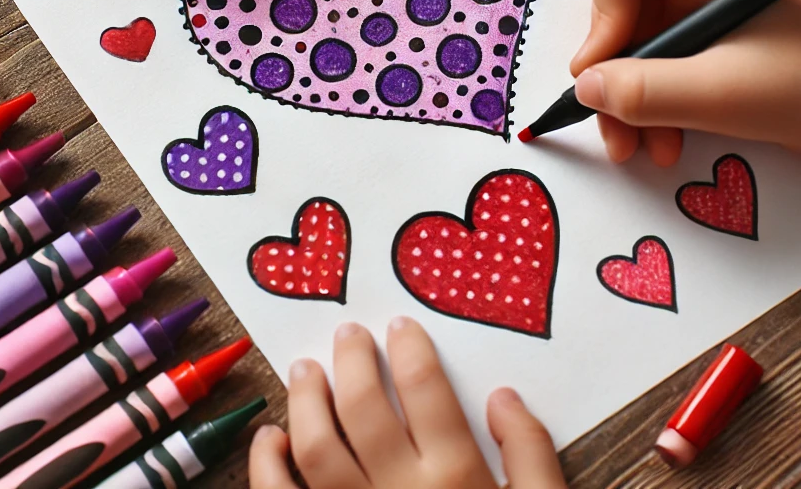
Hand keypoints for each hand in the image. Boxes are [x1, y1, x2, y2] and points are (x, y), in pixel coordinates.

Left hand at [249, 318, 566, 488]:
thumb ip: (533, 454)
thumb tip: (504, 395)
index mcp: (457, 480)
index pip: (426, 388)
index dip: (410, 349)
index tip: (399, 327)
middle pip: (363, 404)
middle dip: (352, 359)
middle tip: (348, 334)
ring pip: (314, 445)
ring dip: (306, 399)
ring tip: (306, 370)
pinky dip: (267, 467)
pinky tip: (271, 439)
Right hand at [569, 0, 800, 167]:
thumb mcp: (720, 95)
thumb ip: (644, 91)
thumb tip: (585, 88)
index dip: (601, 14)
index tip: (604, 72)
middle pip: (619, 4)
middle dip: (612, 69)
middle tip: (613, 124)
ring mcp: (705, 0)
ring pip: (632, 38)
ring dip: (629, 95)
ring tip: (641, 147)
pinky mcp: (710, 33)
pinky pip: (657, 59)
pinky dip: (652, 99)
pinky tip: (665, 138)